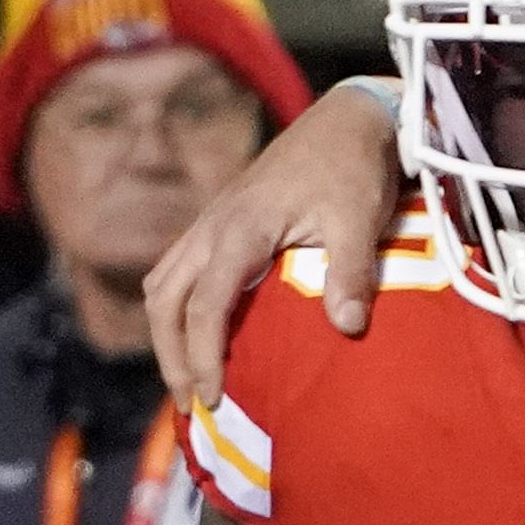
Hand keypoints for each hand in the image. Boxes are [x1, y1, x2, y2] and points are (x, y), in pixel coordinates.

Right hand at [146, 80, 401, 410]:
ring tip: (189, 380)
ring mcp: (212, 222)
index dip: (202, 356)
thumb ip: (351, 272)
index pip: (204, 305)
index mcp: (240, 229)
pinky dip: (180, 308)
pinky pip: (181, 270)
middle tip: (193, 404)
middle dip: (172, 356)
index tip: (213, 398)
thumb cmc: (356, 168)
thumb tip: (348, 327)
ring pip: (164, 285)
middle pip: (166, 301)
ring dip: (168, 334)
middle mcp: (213, 226)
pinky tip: (200, 335)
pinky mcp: (222, 222)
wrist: (349, 119)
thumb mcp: (360, 220)